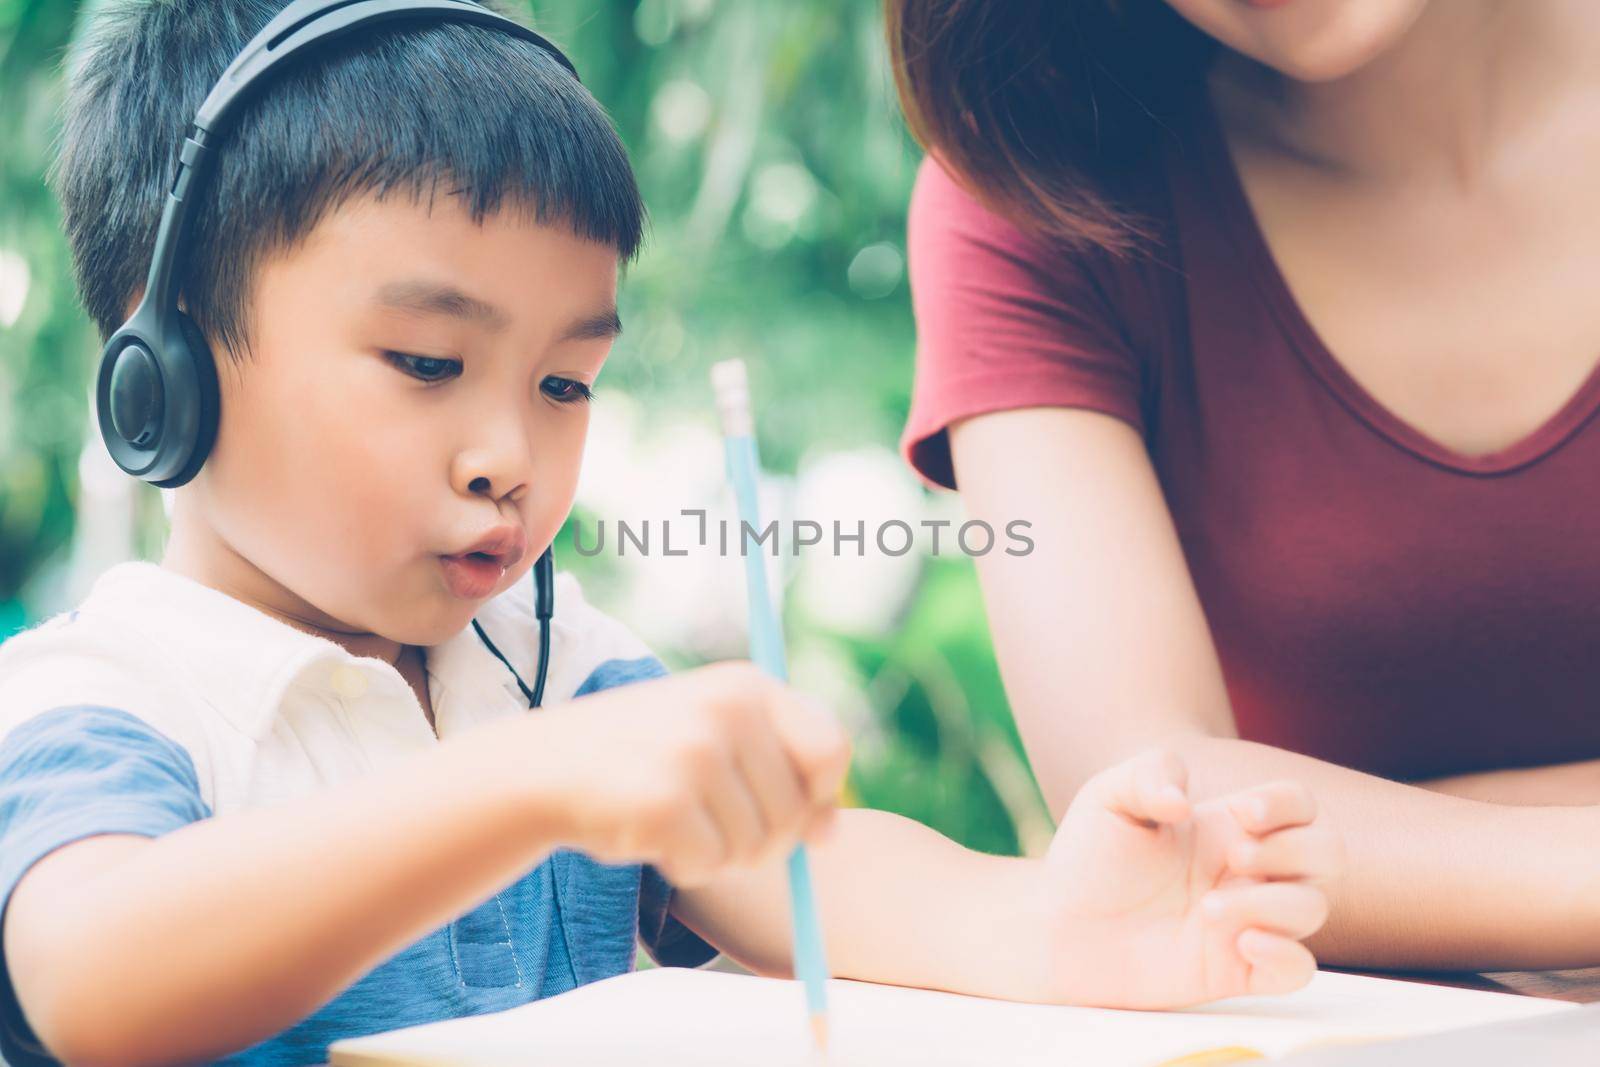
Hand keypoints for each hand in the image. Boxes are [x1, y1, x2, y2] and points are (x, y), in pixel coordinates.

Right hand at [531, 661, 849, 886]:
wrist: (544, 766)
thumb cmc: (641, 757)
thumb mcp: (714, 734)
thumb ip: (776, 768)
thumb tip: (830, 832)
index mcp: (747, 685)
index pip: (831, 749)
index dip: (822, 797)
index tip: (805, 822)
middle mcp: (727, 709)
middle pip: (795, 813)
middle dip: (762, 841)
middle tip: (710, 825)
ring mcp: (695, 752)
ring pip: (755, 847)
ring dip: (718, 855)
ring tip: (674, 820)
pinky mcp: (664, 800)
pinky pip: (710, 864)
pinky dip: (686, 867)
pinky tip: (651, 836)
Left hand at [1038, 749, 1342, 1008]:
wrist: (1059, 924)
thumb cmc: (1090, 856)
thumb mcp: (1109, 796)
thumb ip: (1150, 774)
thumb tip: (1183, 801)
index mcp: (1229, 826)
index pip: (1299, 805)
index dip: (1287, 805)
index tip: (1242, 815)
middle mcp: (1248, 871)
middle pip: (1327, 852)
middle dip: (1293, 851)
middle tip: (1232, 857)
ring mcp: (1246, 920)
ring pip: (1313, 908)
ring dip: (1273, 905)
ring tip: (1207, 910)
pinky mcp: (1234, 969)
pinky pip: (1298, 970)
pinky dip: (1288, 957)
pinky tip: (1244, 944)